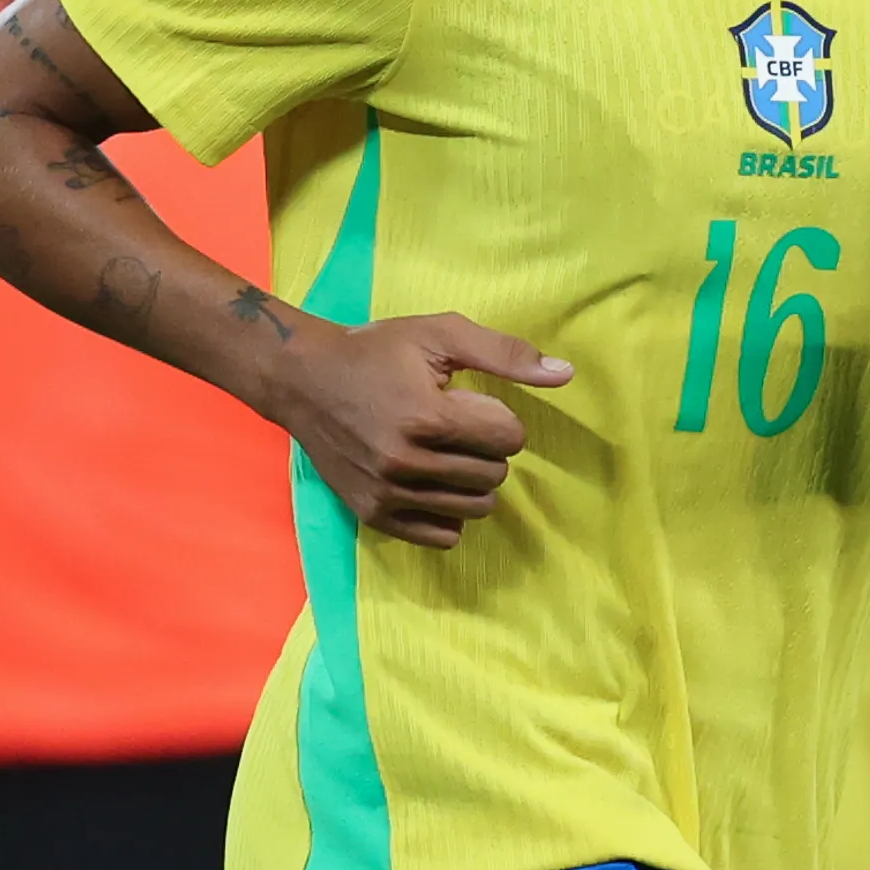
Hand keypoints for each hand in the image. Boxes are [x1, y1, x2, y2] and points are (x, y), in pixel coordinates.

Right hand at [281, 312, 567, 548]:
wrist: (303, 379)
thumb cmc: (376, 351)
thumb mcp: (440, 334)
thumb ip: (504, 354)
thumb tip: (565, 374)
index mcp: (426, 417)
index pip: (508, 438)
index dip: (500, 417)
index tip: (472, 403)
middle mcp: (405, 463)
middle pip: (493, 475)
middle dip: (488, 449)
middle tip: (459, 427)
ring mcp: (387, 494)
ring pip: (474, 508)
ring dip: (473, 482)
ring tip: (446, 453)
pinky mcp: (373, 515)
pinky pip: (441, 536)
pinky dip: (448, 512)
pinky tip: (433, 482)